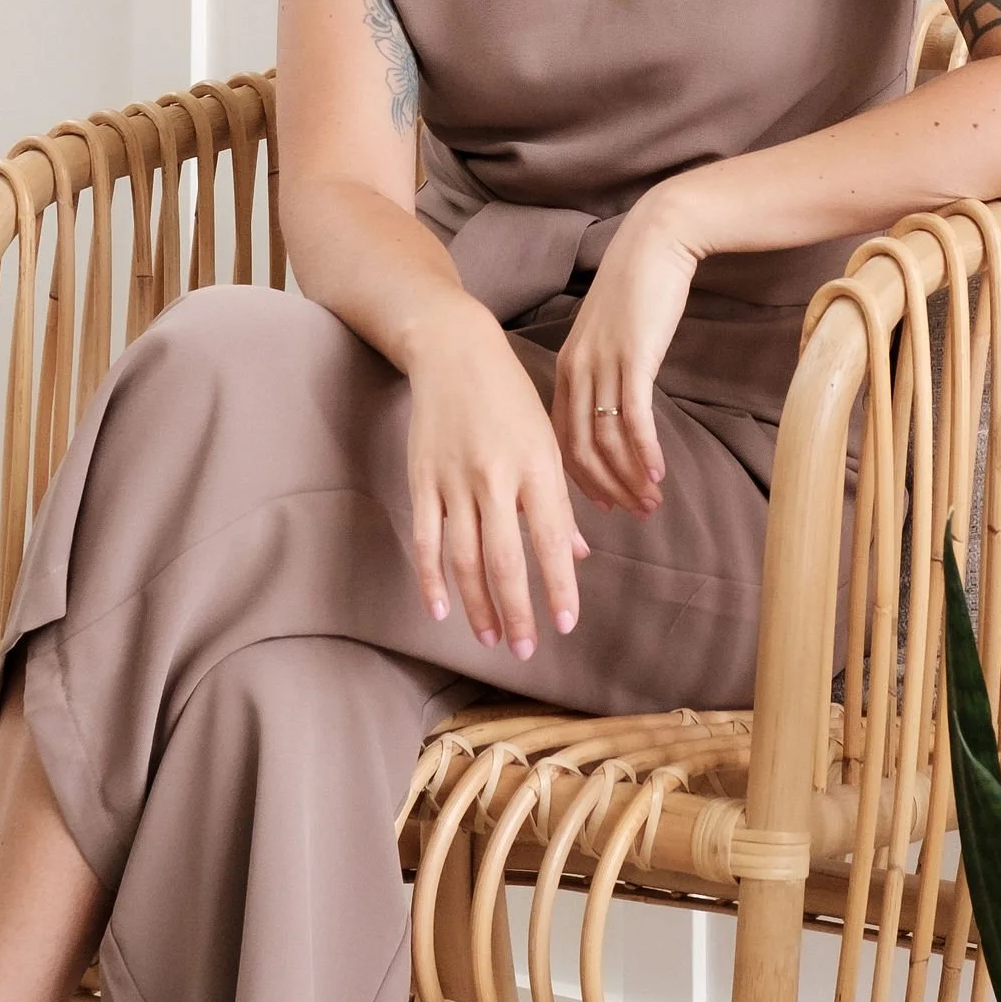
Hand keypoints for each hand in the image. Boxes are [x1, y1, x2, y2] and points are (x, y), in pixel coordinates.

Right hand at [402, 299, 588, 658]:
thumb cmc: (511, 398)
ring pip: (466, 559)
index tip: (567, 624)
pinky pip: (427, 539)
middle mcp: (497, 478)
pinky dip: (431, 578)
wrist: (455, 351)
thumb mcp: (548, 441)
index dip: (560, 587)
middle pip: (507, 560)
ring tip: (490, 639)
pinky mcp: (422, 479)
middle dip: (519, 611)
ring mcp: (455, 480)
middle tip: (526, 649)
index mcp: (537, 468)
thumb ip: (560, 502)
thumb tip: (577, 555)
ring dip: (479, 605)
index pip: (552, 541)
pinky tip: (440, 610)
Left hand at [552, 190, 701, 518]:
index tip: (602, 503)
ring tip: (651, 503)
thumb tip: (617, 409)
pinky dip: (644, 451)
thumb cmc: (638, 287)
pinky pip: (633, 417)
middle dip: (606, 488)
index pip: (561, 437)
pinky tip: (658, 474)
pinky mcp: (632, 358)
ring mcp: (602, 364)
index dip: (579, 477)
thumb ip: (606, 370)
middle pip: (580, 447)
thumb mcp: (611, 334)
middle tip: (632, 515)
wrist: (656, 242)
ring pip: (606, 439)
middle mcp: (577, 370)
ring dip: (630, 477)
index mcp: (566, 366)